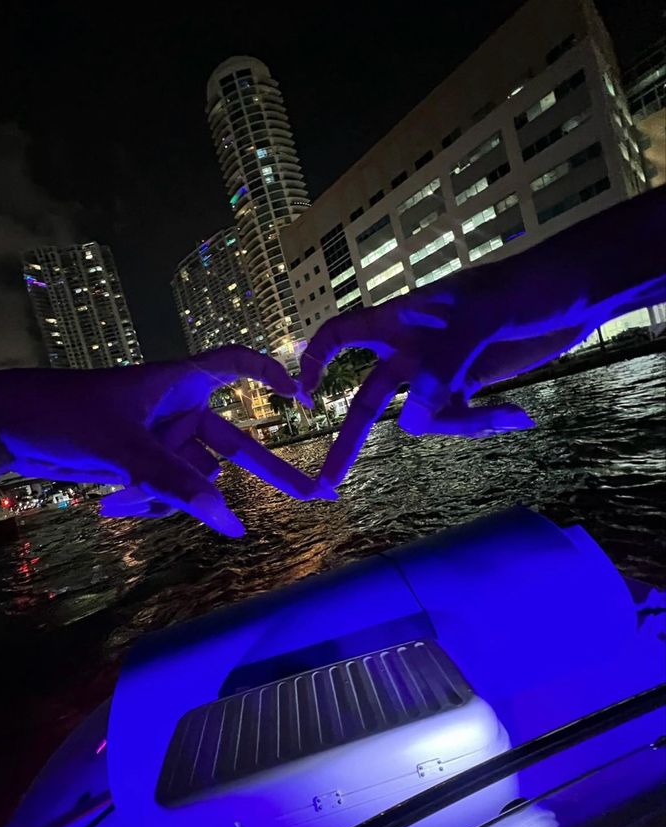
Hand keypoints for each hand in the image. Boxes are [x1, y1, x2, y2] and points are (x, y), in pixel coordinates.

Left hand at [0, 347, 331, 535]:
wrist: (8, 427)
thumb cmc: (66, 414)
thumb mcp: (126, 448)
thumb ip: (177, 484)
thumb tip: (229, 523)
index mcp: (176, 383)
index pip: (234, 365)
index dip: (270, 376)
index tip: (302, 397)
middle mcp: (176, 411)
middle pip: (233, 444)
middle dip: (266, 473)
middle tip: (314, 494)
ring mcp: (160, 442)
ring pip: (192, 481)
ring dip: (167, 498)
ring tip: (123, 499)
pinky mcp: (142, 467)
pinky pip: (166, 493)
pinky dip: (148, 503)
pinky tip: (113, 505)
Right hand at [301, 188, 665, 485]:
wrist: (579, 291)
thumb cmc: (528, 284)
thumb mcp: (483, 316)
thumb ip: (443, 367)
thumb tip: (412, 421)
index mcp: (404, 318)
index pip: (343, 334)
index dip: (317, 360)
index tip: (303, 394)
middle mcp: (414, 348)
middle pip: (370, 398)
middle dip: (350, 442)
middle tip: (327, 485)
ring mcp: (442, 371)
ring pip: (422, 418)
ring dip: (457, 425)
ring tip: (504, 414)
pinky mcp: (471, 386)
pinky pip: (458, 419)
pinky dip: (482, 422)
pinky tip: (517, 414)